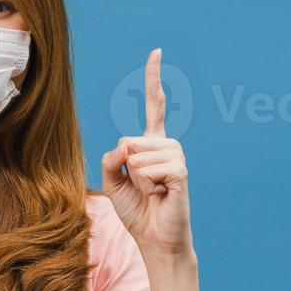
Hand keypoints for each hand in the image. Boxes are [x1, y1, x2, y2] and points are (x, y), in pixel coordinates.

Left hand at [101, 48, 192, 255]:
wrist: (154, 238)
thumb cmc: (136, 210)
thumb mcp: (111, 181)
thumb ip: (109, 158)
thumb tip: (124, 145)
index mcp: (151, 143)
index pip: (155, 104)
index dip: (154, 78)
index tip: (157, 52)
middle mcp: (167, 144)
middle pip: (127, 140)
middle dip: (124, 169)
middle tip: (142, 188)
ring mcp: (176, 156)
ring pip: (135, 156)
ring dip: (135, 180)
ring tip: (151, 192)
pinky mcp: (181, 171)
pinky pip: (148, 169)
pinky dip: (145, 186)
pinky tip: (159, 194)